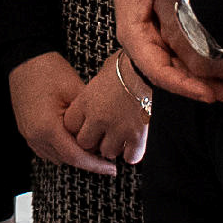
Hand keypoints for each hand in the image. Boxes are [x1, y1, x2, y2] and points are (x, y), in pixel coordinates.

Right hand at [9, 52, 112, 174]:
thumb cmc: (49, 70)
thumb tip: (104, 134)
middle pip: (66, 160)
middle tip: (107, 159)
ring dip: (74, 156)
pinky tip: (75, 141)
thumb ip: (88, 118)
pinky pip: (47, 149)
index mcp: (47, 128)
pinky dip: (62, 149)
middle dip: (87, 161)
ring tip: (93, 149)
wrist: (25, 58)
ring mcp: (29, 134)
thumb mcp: (75, 92)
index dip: (96, 165)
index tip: (112, 168)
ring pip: (56, 157)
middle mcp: (35, 136)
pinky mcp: (27, 130)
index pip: (75, 156)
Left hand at [66, 51, 152, 167]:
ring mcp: (118, 128)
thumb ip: (94, 92)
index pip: (70, 126)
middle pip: (85, 143)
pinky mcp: (138, 136)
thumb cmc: (128, 65)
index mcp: (86, 101)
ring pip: (107, 152)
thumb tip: (93, 97)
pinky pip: (130, 156)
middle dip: (93, 140)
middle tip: (103, 133)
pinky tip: (134, 143)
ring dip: (114, 146)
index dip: (78, 126)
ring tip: (121, 135)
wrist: (151, 67)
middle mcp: (98, 118)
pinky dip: (132, 152)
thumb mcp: (103, 74)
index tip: (86, 124)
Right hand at [103, 0, 222, 107]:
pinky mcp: (175, 36)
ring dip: (213, 85)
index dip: (180, 84)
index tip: (205, 93)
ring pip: (186, 71)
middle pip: (175, 76)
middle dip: (205, 91)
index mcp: (134, 32)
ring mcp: (163, 41)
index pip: (155, 68)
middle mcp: (148, 42)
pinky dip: (213, 69)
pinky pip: (193, 58)